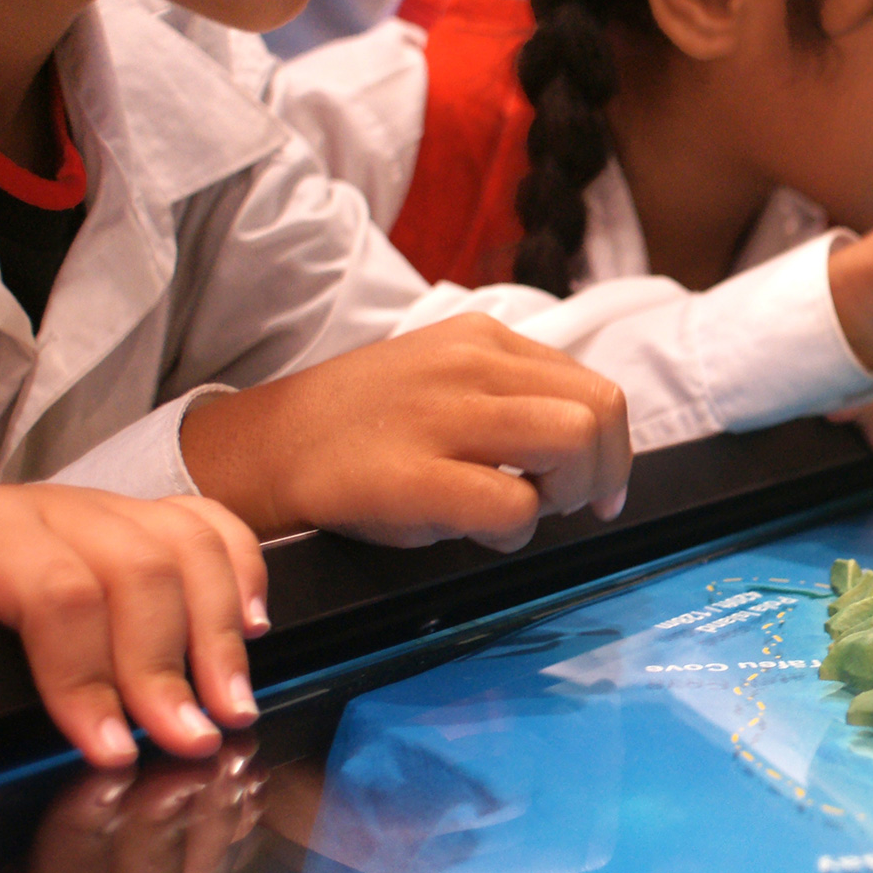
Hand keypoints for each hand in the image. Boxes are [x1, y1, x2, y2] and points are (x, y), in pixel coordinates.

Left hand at [0, 486, 269, 770]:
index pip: (55, 593)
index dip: (89, 675)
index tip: (109, 751)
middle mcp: (44, 508)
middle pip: (137, 568)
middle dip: (169, 664)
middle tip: (188, 744)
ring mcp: (93, 508)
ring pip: (184, 542)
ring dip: (219, 628)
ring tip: (231, 707)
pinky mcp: (124, 519)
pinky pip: (204, 523)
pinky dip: (240, 570)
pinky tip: (251, 628)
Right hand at [181, 313, 630, 552]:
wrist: (261, 449)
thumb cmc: (360, 431)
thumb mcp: (440, 382)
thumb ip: (510, 397)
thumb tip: (590, 450)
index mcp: (481, 338)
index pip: (593, 388)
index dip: (610, 450)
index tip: (594, 490)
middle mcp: (469, 364)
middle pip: (599, 412)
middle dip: (600, 473)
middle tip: (559, 505)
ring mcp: (441, 415)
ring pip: (572, 443)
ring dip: (567, 494)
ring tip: (523, 513)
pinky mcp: (412, 475)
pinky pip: (513, 505)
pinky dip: (515, 532)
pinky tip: (478, 534)